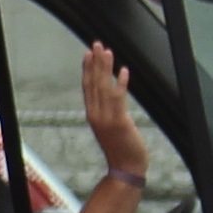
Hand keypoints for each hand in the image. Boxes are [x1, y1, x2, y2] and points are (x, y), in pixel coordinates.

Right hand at [80, 43, 154, 178]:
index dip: (87, 69)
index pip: (88, 87)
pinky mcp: (120, 121)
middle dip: (95, 62)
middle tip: (96, 44)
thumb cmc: (120, 148)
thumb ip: (107, 111)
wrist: (125, 168)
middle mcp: (96, 114)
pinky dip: (120, 83)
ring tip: (107, 51)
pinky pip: (119, 98)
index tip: (87, 54)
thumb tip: (110, 95)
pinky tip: (123, 70)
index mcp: (92, 115)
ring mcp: (107, 118)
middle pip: (94, 83)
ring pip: (104, 87)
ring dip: (105, 68)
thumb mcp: (109, 127)